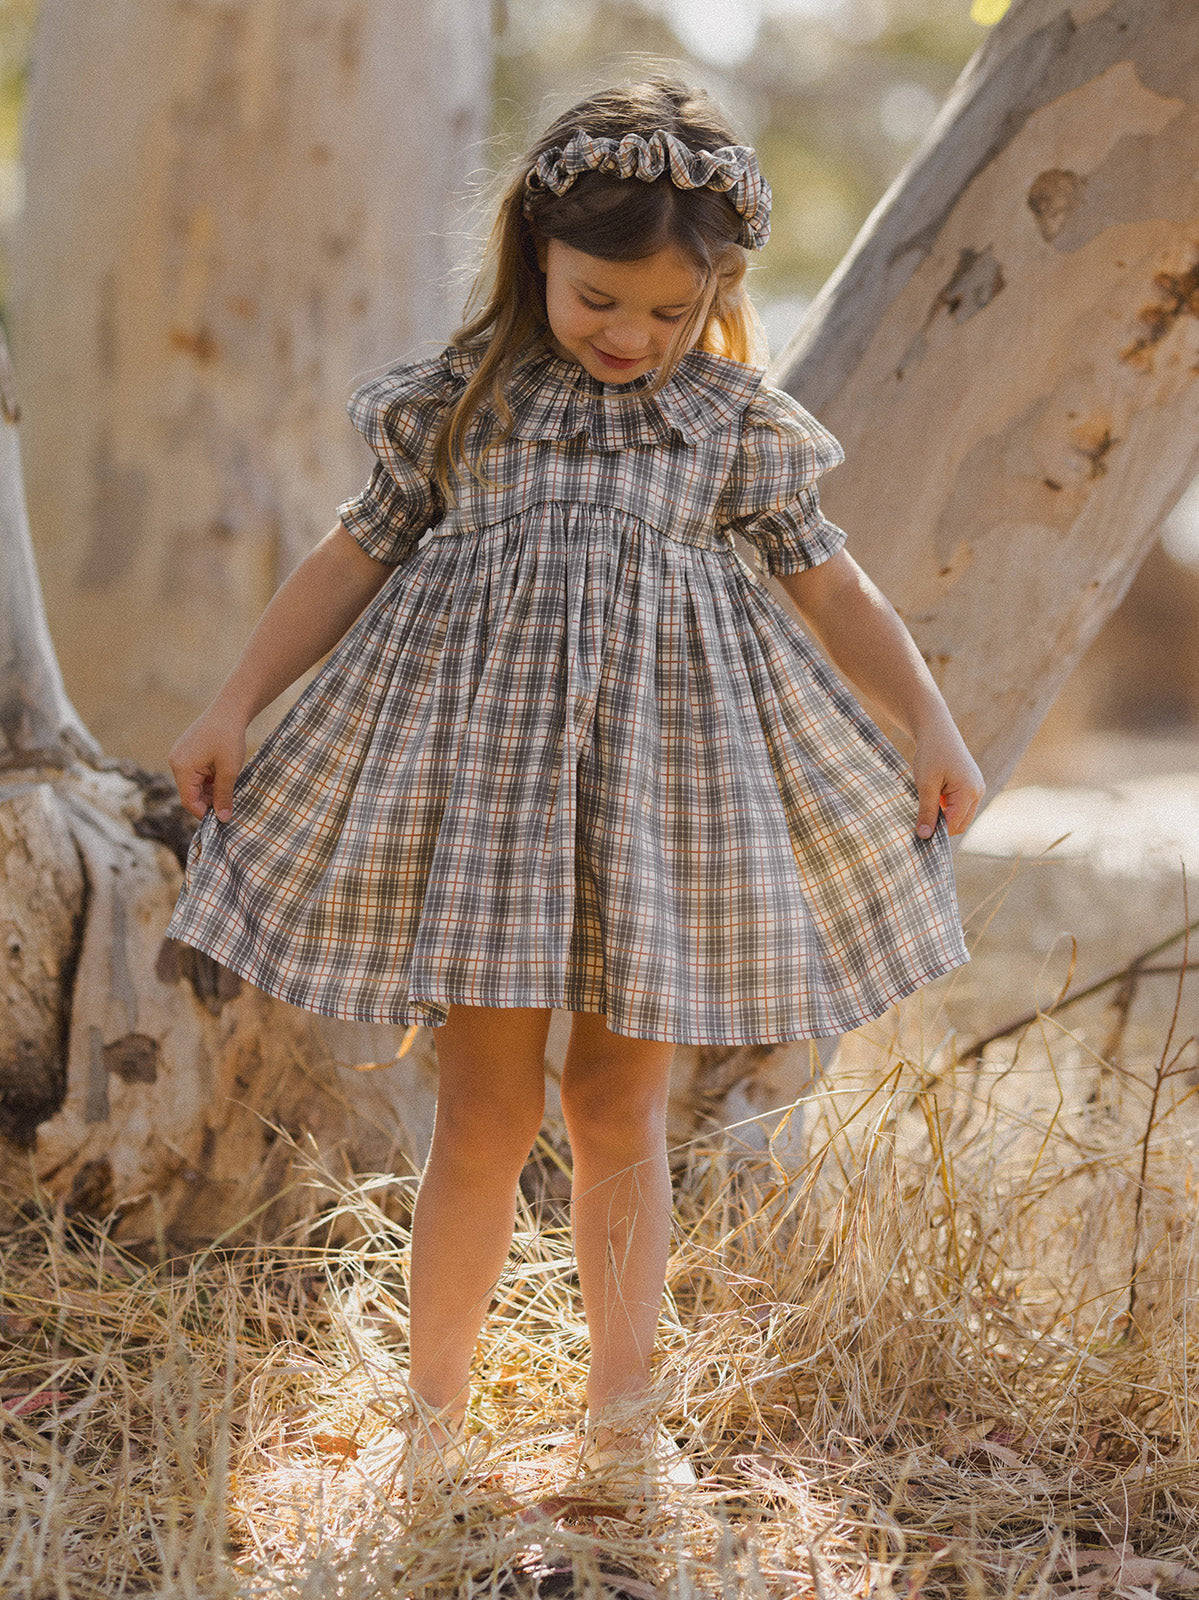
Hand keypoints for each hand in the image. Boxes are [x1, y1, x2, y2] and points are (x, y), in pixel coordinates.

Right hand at [168, 703, 247, 822]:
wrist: (229, 710)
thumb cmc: (229, 738)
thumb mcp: (229, 771)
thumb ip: (224, 796)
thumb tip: (223, 818)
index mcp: (182, 767)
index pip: (189, 800)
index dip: (204, 812)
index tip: (222, 818)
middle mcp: (176, 762)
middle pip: (190, 793)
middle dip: (208, 801)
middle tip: (229, 804)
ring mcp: (180, 756)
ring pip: (194, 784)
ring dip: (210, 789)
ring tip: (228, 787)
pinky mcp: (186, 752)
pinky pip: (195, 773)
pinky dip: (208, 779)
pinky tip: (223, 776)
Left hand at [912, 718, 984, 839]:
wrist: (936, 729)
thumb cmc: (931, 754)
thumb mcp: (925, 784)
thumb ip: (927, 811)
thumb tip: (924, 836)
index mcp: (969, 792)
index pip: (955, 825)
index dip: (936, 832)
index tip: (917, 833)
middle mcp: (978, 792)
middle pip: (960, 824)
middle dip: (941, 827)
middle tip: (919, 822)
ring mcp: (976, 788)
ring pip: (960, 816)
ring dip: (943, 816)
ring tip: (925, 805)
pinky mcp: (970, 785)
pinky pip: (959, 806)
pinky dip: (946, 808)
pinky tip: (931, 798)